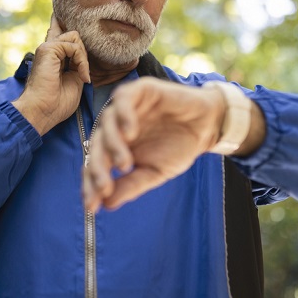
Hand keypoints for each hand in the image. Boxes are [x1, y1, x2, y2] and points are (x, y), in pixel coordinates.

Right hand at [13, 15, 90, 134]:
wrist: (42, 111)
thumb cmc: (57, 103)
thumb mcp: (73, 80)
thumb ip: (77, 64)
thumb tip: (82, 53)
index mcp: (51, 57)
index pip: (58, 32)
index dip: (62, 23)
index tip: (61, 14)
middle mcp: (48, 49)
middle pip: (72, 33)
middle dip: (83, 53)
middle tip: (83, 75)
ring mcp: (47, 47)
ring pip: (75, 37)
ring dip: (83, 58)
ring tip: (82, 75)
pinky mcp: (49, 48)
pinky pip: (74, 46)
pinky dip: (82, 61)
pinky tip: (81, 75)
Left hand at [82, 77, 225, 211]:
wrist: (206, 125)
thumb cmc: (178, 147)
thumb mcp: (154, 172)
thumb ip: (131, 185)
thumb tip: (106, 205)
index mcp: (115, 146)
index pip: (95, 165)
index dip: (91, 186)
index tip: (92, 207)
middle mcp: (115, 126)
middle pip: (96, 146)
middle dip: (97, 169)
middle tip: (105, 188)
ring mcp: (124, 107)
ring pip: (107, 123)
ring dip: (112, 145)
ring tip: (124, 165)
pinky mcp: (139, 90)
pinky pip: (123, 100)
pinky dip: (124, 116)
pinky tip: (130, 134)